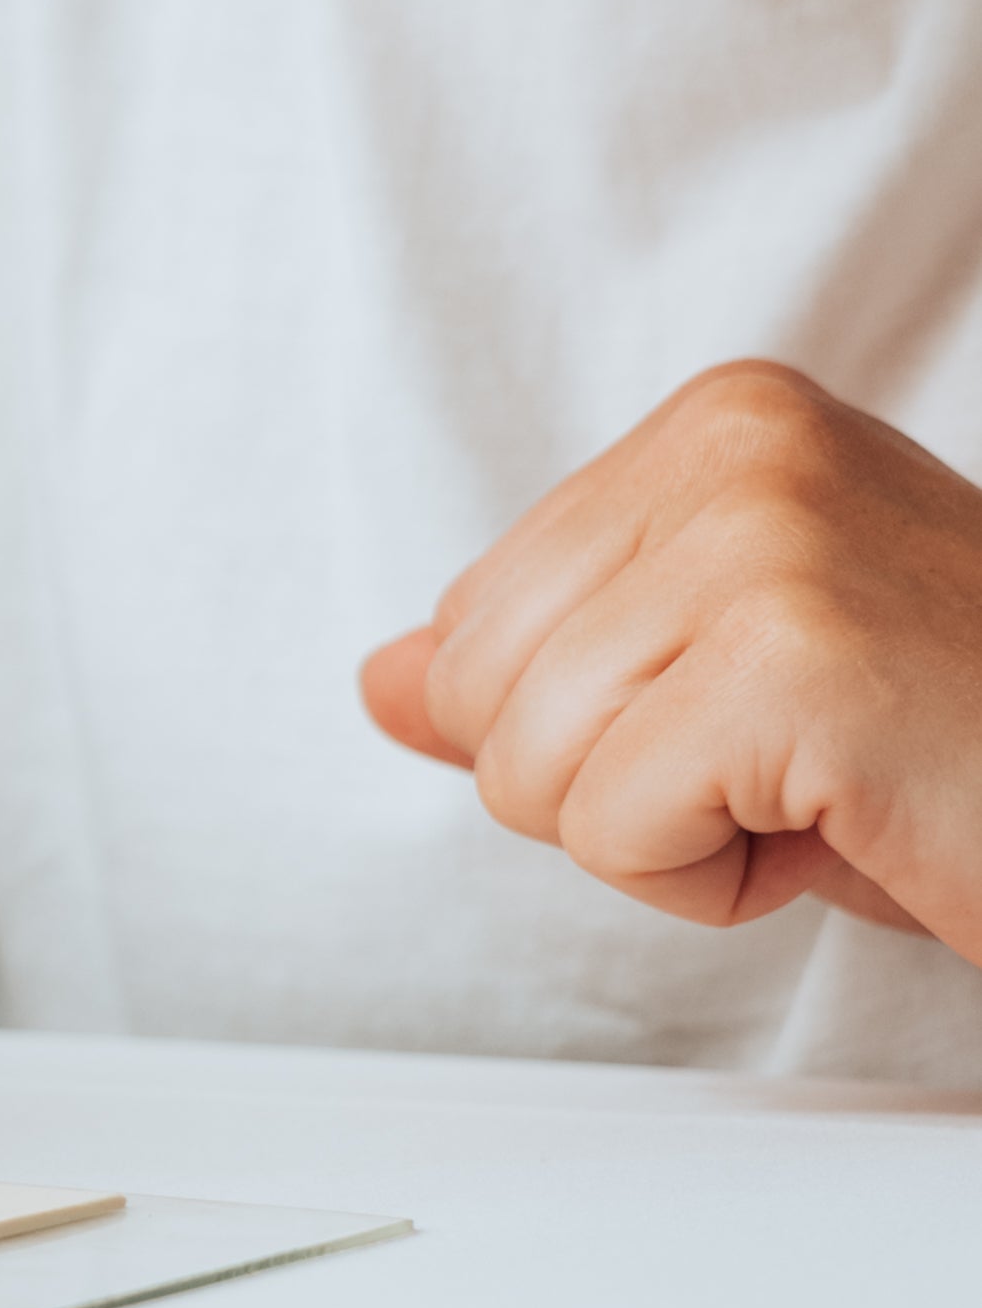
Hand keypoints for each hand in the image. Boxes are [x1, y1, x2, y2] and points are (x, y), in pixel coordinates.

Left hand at [360, 360, 981, 951]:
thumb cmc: (957, 751)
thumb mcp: (721, 686)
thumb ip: (541, 669)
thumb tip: (383, 678)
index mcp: (722, 425)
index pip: (474, 620)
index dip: (597, 726)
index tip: (766, 716)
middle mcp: (742, 448)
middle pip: (477, 691)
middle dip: (612, 786)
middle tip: (798, 767)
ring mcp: (770, 539)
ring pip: (528, 770)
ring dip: (675, 839)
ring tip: (828, 790)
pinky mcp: (795, 658)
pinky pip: (610, 828)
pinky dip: (711, 882)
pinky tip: (842, 827)